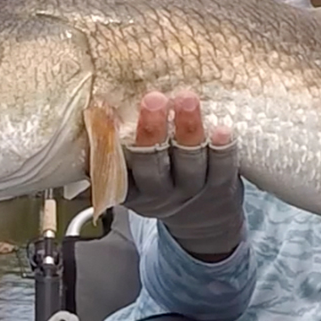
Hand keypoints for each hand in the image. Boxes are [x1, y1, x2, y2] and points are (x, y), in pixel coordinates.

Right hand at [121, 90, 244, 261]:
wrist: (204, 221)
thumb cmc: (162, 182)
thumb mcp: (134, 174)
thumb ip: (119, 149)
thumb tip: (97, 106)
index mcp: (130, 188)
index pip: (114, 167)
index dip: (108, 143)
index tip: (104, 111)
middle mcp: (159, 192)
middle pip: (152, 165)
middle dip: (151, 131)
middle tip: (153, 100)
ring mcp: (191, 189)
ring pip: (188, 163)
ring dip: (188, 130)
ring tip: (186, 100)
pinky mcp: (220, 187)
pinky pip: (222, 169)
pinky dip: (222, 149)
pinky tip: (222, 130)